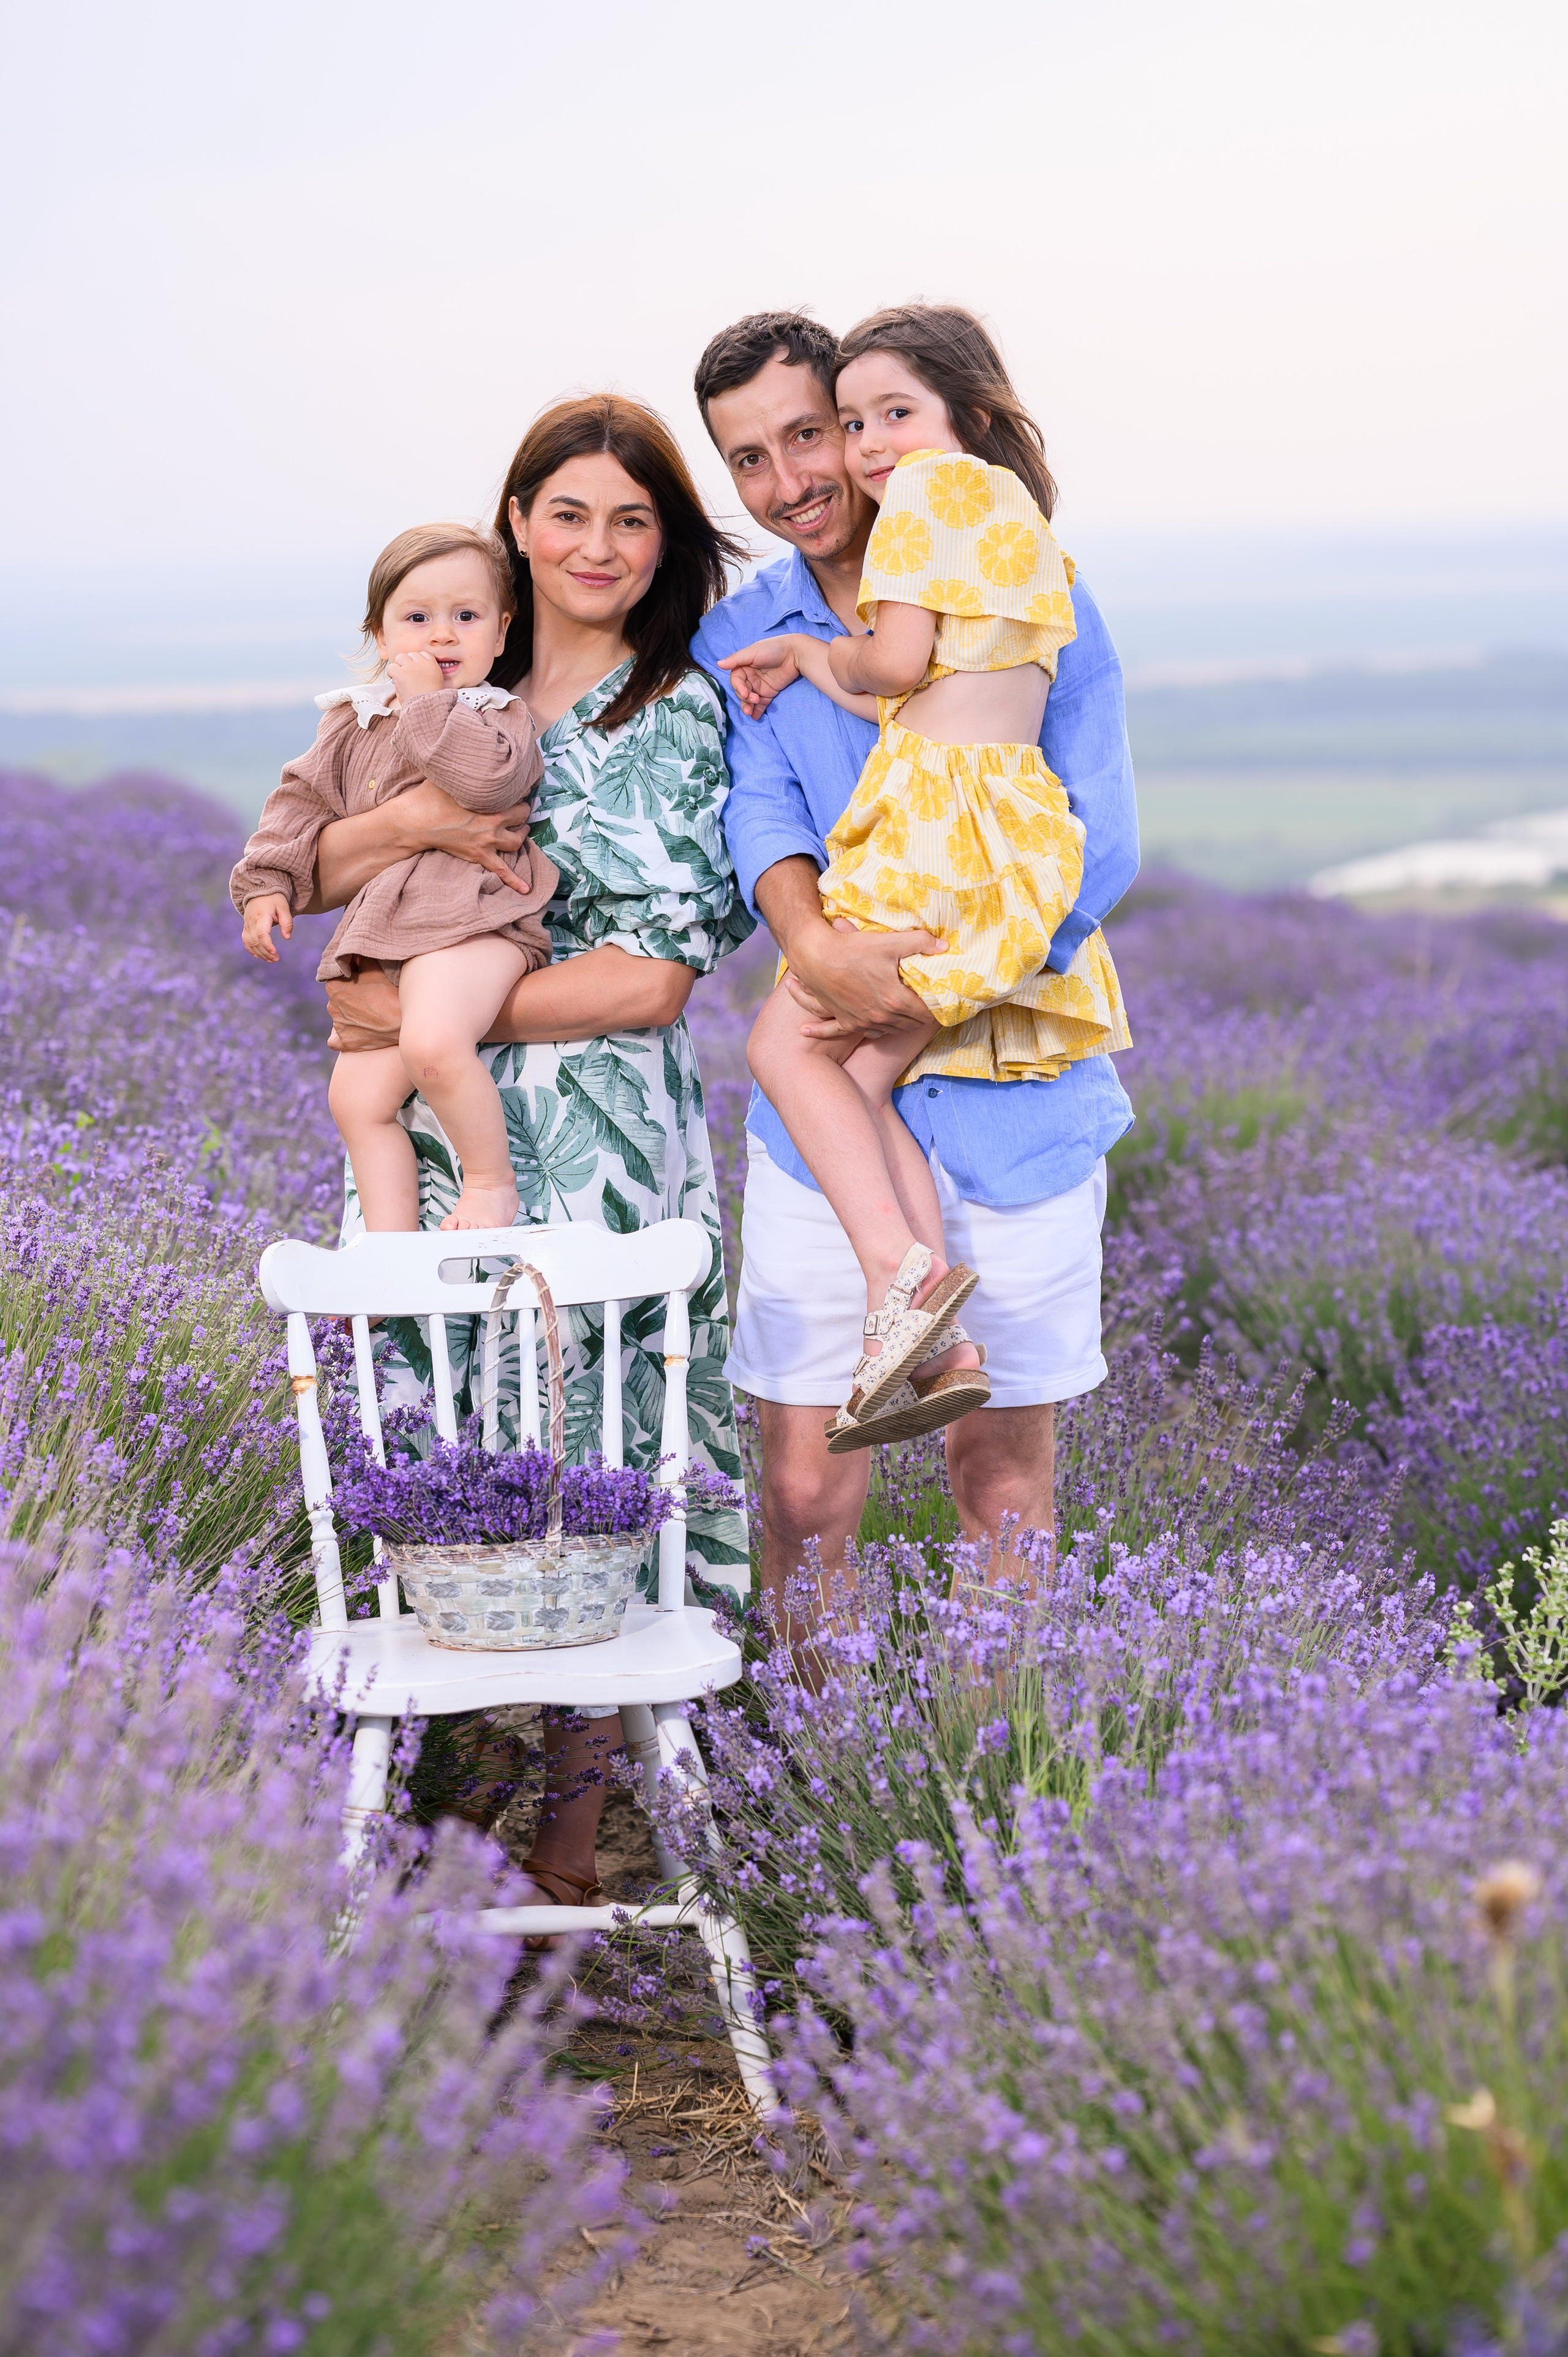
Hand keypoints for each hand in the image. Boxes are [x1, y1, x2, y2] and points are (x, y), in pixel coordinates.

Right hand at [241, 893, 293, 962]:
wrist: (259, 891)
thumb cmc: (274, 899)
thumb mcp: (284, 908)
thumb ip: (287, 922)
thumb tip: (287, 937)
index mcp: (262, 915)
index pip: (261, 933)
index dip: (267, 944)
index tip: (274, 952)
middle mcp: (252, 921)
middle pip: (255, 941)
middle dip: (265, 952)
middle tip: (276, 959)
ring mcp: (247, 924)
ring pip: (250, 943)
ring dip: (259, 953)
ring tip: (271, 960)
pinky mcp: (246, 927)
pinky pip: (246, 941)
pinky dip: (251, 950)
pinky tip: (259, 957)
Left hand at [387, 649, 445, 703]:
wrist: (426, 709)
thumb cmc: (429, 700)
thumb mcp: (435, 681)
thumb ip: (427, 671)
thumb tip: (414, 665)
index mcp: (433, 665)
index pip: (423, 654)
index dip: (417, 662)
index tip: (416, 672)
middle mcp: (423, 663)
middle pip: (411, 654)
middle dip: (408, 663)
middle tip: (408, 677)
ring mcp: (411, 667)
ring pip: (400, 657)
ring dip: (399, 666)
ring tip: (402, 679)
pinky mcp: (401, 673)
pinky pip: (391, 667)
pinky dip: (391, 673)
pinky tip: (395, 681)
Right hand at [392, 779, 535, 893]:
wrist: (416, 821)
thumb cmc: (431, 796)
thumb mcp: (452, 777)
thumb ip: (468, 771)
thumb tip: (475, 755)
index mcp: (491, 805)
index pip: (519, 802)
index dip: (519, 797)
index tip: (517, 793)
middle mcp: (493, 825)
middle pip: (521, 821)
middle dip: (522, 815)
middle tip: (519, 810)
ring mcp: (487, 843)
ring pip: (516, 843)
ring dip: (521, 837)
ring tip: (520, 831)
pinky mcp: (478, 856)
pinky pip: (501, 871)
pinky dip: (515, 881)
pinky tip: (527, 890)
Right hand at [718, 635, 801, 720]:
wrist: (795, 653)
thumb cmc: (772, 648)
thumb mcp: (752, 652)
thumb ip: (736, 660)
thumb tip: (719, 664)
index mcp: (744, 666)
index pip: (736, 680)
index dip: (738, 688)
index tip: (745, 692)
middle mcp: (750, 677)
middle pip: (741, 692)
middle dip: (744, 698)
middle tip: (752, 700)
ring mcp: (759, 686)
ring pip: (749, 700)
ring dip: (748, 706)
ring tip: (749, 713)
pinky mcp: (769, 693)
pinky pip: (761, 704)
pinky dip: (757, 711)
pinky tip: (755, 716)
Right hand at [785, 913, 944, 1037]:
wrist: (816, 956)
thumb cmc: (853, 949)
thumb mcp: (889, 942)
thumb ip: (920, 943)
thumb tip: (944, 947)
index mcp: (895, 1000)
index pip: (925, 1013)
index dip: (935, 1009)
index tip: (940, 1003)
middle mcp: (880, 1017)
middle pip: (909, 1025)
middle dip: (920, 1018)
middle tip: (926, 1007)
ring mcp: (862, 1022)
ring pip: (889, 1031)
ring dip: (899, 1025)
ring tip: (905, 1015)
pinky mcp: (845, 1021)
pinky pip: (862, 1034)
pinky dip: (867, 1033)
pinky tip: (872, 1031)